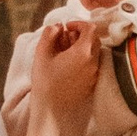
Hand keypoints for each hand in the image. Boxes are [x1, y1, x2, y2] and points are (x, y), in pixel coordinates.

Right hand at [28, 13, 102, 127]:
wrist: (51, 111)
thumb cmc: (44, 82)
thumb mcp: (42, 54)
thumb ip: (49, 34)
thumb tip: (57, 26)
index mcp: (83, 53)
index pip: (90, 28)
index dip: (78, 23)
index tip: (66, 27)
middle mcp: (93, 62)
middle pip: (94, 39)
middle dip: (81, 35)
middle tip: (65, 39)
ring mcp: (94, 74)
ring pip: (94, 52)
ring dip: (82, 47)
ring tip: (65, 53)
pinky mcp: (92, 84)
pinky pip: (92, 65)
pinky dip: (84, 59)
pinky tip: (68, 65)